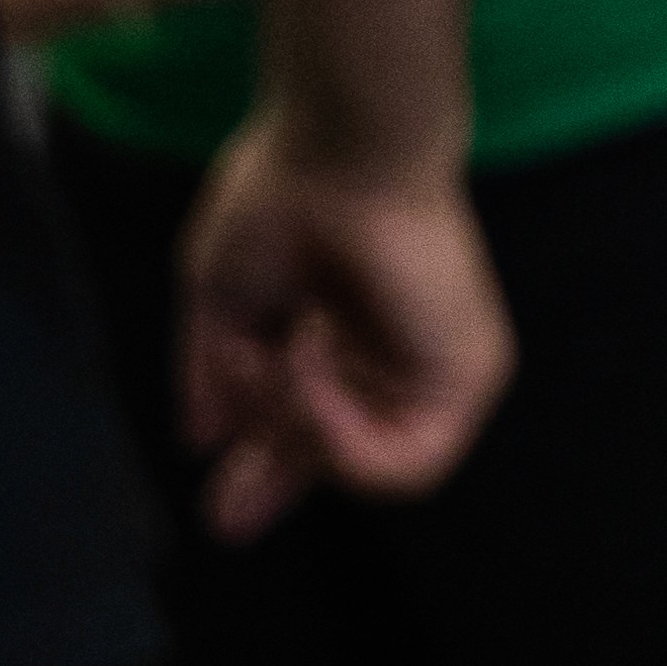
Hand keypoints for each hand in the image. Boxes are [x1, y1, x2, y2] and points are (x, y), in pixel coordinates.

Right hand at [177, 119, 509, 535]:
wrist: (337, 150)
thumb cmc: (281, 200)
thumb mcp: (223, 302)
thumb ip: (213, 375)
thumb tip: (199, 439)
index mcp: (340, 337)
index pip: (309, 429)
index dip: (266, 474)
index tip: (224, 515)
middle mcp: (392, 359)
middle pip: (336, 458)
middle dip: (274, 480)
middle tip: (227, 515)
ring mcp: (433, 372)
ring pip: (356, 463)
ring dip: (292, 423)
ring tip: (271, 354)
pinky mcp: (467, 380)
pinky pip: (401, 461)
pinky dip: (338, 428)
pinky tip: (307, 358)